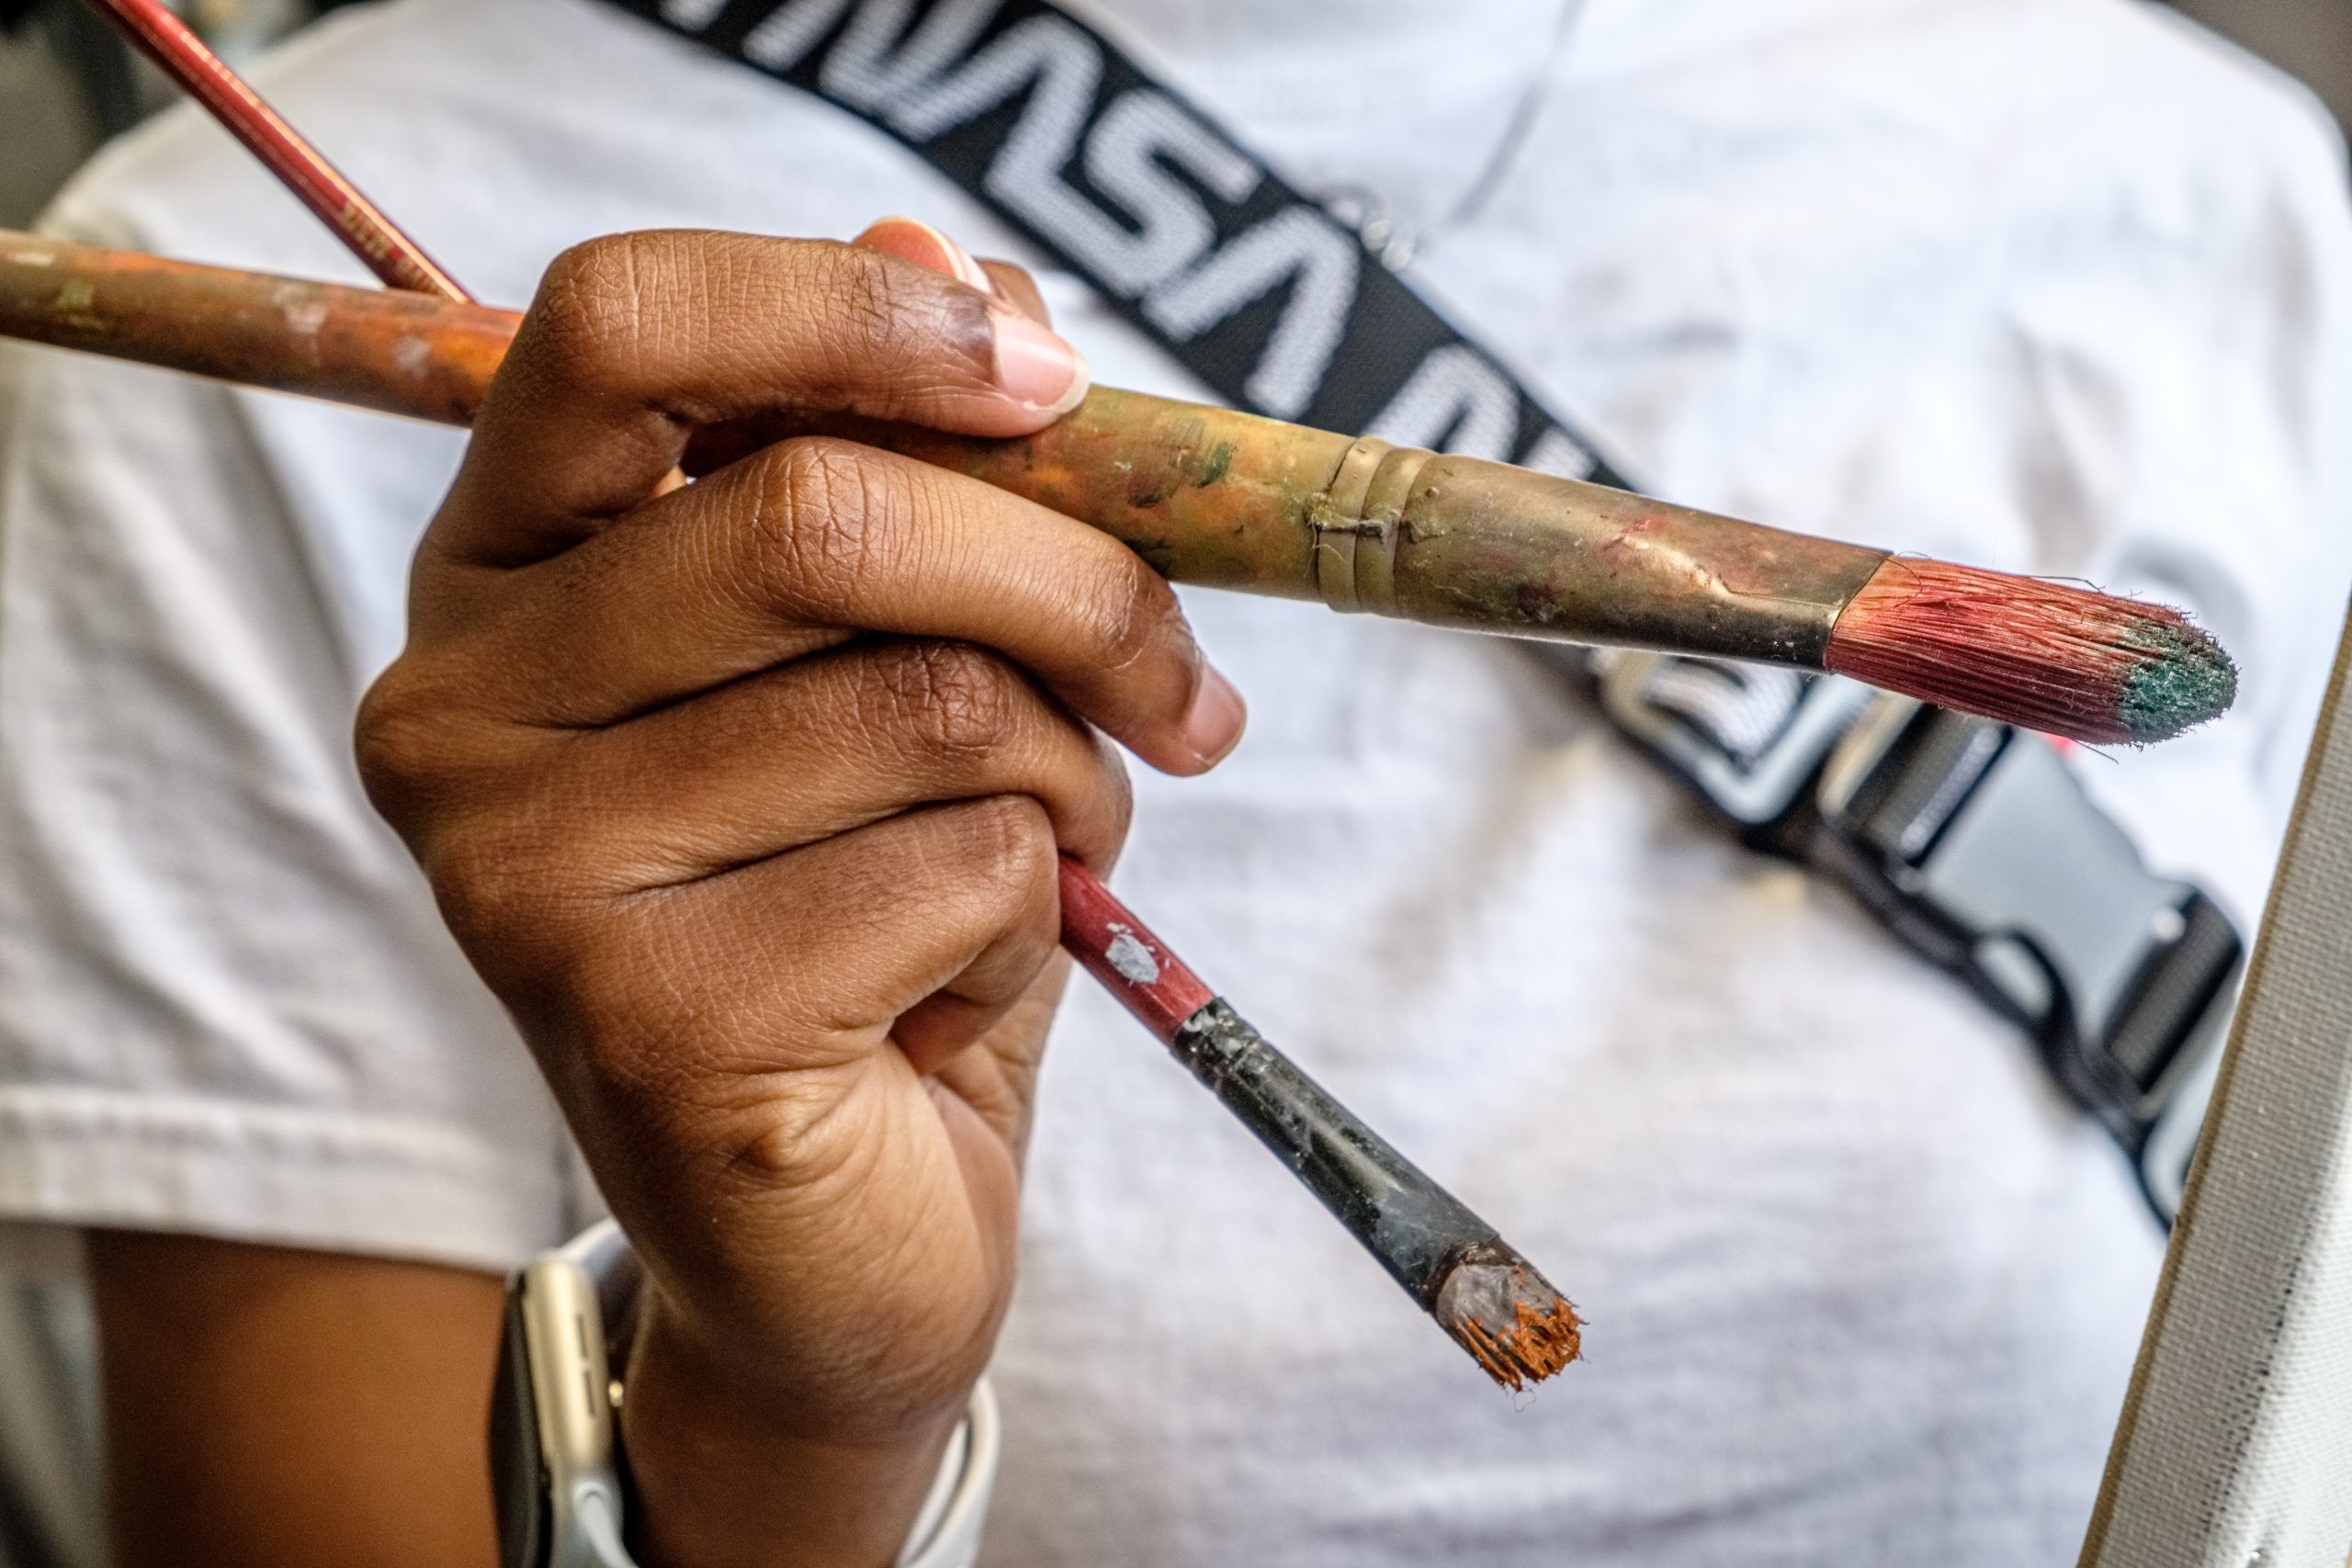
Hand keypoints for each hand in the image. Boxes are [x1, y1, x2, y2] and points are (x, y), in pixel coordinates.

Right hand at [356, 221, 1245, 1566]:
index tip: (1046, 383)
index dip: (851, 318)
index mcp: (504, 571)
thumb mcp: (899, 663)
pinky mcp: (643, 1017)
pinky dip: (1032, 920)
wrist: (825, 1239)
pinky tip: (951, 993)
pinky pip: (959, 870)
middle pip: (824, 515)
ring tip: (1034, 862)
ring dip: (1068, 784)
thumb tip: (943, 254)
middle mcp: (460, 704)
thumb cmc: (866, 913)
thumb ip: (909, 462)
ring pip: (930, 704)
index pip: (619, 327)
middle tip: (1180, 691)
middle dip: (1077, 589)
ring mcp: (524, 870)